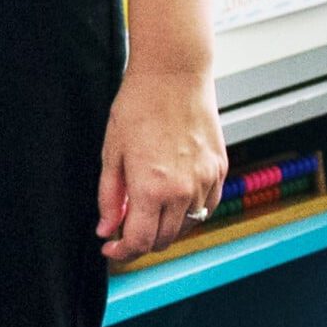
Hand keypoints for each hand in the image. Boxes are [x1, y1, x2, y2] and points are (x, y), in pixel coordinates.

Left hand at [96, 60, 224, 262]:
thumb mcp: (112, 153)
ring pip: (187, 226)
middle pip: (164, 240)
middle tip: (127, 226)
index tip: (112, 249)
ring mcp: (205, 181)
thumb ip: (109, 198)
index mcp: (151, 188)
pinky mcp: (219, 169)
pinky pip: (207, 207)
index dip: (123, 253)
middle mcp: (182, 190)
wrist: (174, 73)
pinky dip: (190, 211)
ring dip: (167, 227)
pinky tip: (175, 197)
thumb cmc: (139, 105)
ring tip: (151, 207)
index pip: (140, 242)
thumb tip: (107, 230)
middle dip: (143, 241)